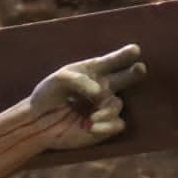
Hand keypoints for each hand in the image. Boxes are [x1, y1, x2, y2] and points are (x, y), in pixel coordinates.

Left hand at [29, 44, 144, 149]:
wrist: (38, 122)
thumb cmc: (47, 96)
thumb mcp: (58, 80)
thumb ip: (78, 80)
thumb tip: (99, 92)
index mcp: (93, 72)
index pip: (111, 61)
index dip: (123, 56)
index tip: (135, 50)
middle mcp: (103, 87)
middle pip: (126, 77)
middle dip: (134, 73)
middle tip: (139, 69)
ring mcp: (105, 107)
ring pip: (118, 104)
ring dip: (106, 110)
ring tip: (92, 116)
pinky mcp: (104, 127)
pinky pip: (117, 124)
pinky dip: (107, 125)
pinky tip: (91, 126)